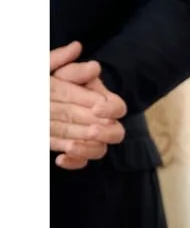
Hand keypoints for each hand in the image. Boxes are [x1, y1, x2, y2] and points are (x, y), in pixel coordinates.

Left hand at [49, 42, 126, 167]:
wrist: (34, 97)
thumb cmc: (49, 80)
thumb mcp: (54, 69)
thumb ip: (70, 66)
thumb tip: (93, 65)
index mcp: (100, 100)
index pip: (118, 108)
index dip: (111, 110)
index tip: (97, 108)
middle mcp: (98, 121)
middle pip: (116, 132)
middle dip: (105, 133)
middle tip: (92, 131)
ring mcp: (87, 136)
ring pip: (100, 150)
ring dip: (88, 149)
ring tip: (71, 146)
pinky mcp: (74, 148)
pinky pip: (81, 161)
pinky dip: (73, 162)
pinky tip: (60, 159)